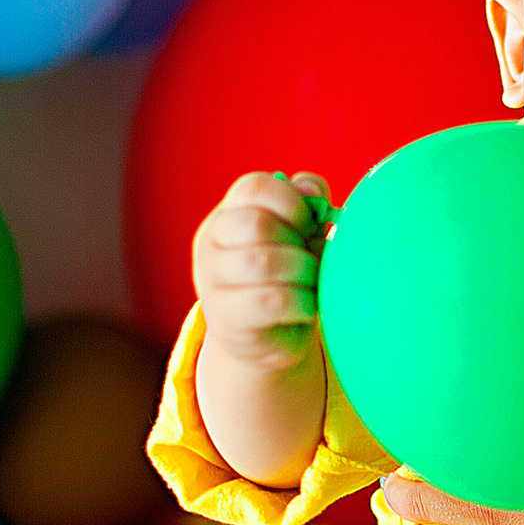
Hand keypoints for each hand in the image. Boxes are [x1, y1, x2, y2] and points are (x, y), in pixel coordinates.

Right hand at [191, 170, 330, 370]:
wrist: (270, 337)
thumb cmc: (288, 274)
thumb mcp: (300, 234)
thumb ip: (308, 203)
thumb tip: (312, 192)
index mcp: (228, 214)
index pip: (254, 187)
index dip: (292, 201)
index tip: (310, 223)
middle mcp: (211, 244)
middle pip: (256, 223)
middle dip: (297, 240)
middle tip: (311, 257)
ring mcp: (212, 283)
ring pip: (262, 262)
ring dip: (302, 270)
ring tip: (311, 281)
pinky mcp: (226, 321)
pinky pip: (270, 301)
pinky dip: (301, 301)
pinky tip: (307, 306)